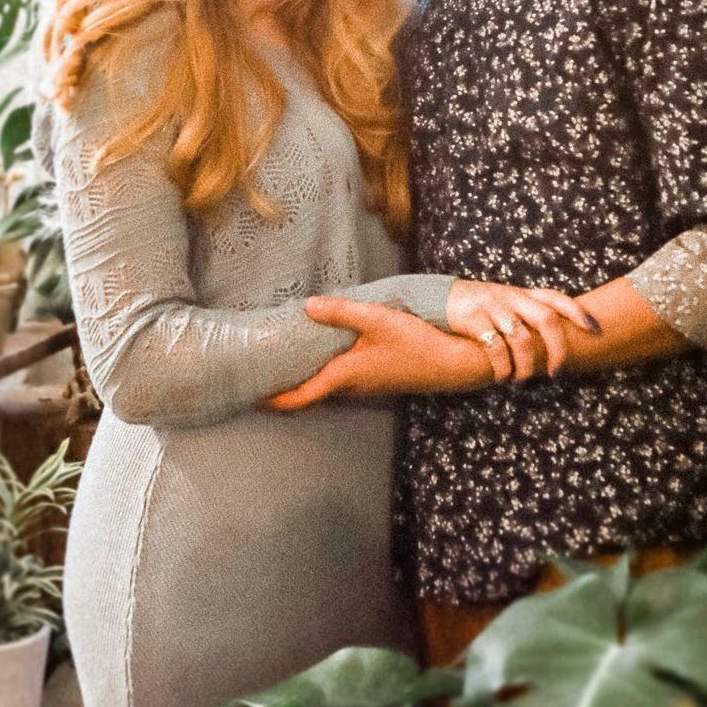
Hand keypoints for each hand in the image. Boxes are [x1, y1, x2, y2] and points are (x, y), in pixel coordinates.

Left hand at [264, 297, 495, 411]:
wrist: (456, 364)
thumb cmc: (417, 343)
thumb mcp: (378, 320)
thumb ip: (342, 312)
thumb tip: (307, 306)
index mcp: (345, 375)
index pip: (300, 396)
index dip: (273, 400)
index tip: (250, 397)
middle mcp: (353, 386)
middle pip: (310, 392)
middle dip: (285, 386)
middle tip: (262, 372)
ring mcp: (367, 385)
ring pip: (327, 385)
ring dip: (307, 377)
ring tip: (288, 359)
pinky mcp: (378, 378)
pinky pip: (343, 378)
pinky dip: (326, 370)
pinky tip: (327, 350)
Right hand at [446, 279, 599, 381]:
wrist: (440, 298)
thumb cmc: (482, 307)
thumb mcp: (508, 303)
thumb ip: (529, 314)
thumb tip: (558, 341)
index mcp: (523, 294)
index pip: (556, 298)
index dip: (577, 312)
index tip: (595, 329)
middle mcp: (511, 298)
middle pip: (546, 319)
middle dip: (557, 348)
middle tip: (557, 372)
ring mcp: (493, 307)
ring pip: (522, 338)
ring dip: (526, 366)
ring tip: (522, 380)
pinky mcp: (474, 319)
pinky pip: (495, 347)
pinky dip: (502, 367)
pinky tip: (502, 377)